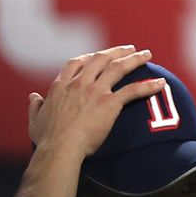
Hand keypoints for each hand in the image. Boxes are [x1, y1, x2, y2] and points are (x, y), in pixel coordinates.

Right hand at [28, 47, 163, 160]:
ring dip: (134, 59)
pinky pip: (133, 90)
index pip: (76, 63)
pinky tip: (161, 82)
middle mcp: (78, 83)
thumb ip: (36, 105)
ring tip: (146, 54)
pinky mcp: (109, 103)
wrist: (59, 148)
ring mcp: (94, 91)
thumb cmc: (47, 138)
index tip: (98, 55)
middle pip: (99, 59)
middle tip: (129, 48)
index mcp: (61, 86)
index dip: (89, 57)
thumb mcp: (36, 118)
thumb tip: (34, 96)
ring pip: (117, 68)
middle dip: (115, 51)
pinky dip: (148, 85)